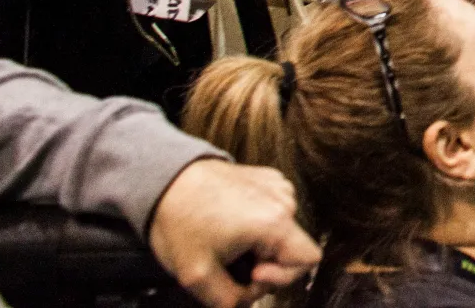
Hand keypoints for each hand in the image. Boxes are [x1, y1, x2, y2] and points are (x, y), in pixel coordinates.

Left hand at [146, 159, 318, 307]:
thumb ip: (230, 301)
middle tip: (232, 267)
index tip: (252, 275)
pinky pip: (273, 213)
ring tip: (227, 243)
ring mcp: (276, 185)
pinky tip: (229, 225)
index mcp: (273, 221)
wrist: (165, 179)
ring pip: (282, 233)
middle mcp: (282, 199)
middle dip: (265, 266)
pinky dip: (256, 226)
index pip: (309, 260)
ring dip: (260, 246)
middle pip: (292, 249)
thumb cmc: (179, 219)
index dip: (283, 278)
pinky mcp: (266, 178)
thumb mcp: (197, 277)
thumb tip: (244, 302)